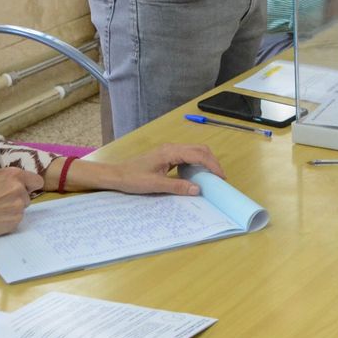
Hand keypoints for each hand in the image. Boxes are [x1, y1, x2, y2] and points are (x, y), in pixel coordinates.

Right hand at [0, 166, 42, 253]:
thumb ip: (4, 174)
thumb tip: (14, 177)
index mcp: (13, 175)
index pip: (37, 180)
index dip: (30, 185)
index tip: (25, 189)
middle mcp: (19, 189)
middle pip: (28, 195)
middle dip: (19, 197)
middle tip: (3, 201)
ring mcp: (19, 205)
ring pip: (23, 206)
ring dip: (14, 208)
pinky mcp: (16, 219)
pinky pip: (18, 217)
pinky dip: (11, 218)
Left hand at [68, 144, 225, 195]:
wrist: (116, 175)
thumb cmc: (133, 178)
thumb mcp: (155, 185)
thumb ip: (177, 186)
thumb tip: (198, 189)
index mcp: (171, 152)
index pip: (198, 155)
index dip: (212, 165)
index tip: (221, 177)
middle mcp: (172, 148)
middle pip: (200, 149)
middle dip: (212, 162)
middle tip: (219, 178)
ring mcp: (169, 151)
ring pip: (194, 151)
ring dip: (205, 162)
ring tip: (211, 177)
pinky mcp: (167, 156)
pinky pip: (187, 156)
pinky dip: (196, 163)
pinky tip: (196, 175)